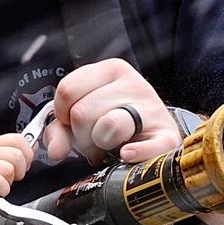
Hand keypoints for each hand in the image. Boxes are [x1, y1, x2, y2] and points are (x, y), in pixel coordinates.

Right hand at [0, 134, 33, 208]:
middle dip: (20, 170)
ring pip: (8, 169)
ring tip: (0, 184)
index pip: (17, 139)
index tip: (24, 165)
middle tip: (11, 178)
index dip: (27, 154)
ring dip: (9, 182)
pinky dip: (2, 190)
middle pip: (16, 155)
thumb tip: (33, 145)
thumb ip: (15, 151)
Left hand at [42, 59, 179, 164]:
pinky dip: (134, 153)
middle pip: (82, 112)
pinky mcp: (167, 135)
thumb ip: (60, 130)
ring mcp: (152, 109)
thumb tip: (56, 151)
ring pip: (109, 126)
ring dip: (102, 144)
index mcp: (111, 70)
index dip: (63, 114)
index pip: (68, 89)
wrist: (156, 133)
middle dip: (81, 135)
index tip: (72, 122)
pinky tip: (127, 154)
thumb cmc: (115, 122)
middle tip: (93, 139)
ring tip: (109, 145)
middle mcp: (134, 84)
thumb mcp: (84, 117)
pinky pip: (146, 147)